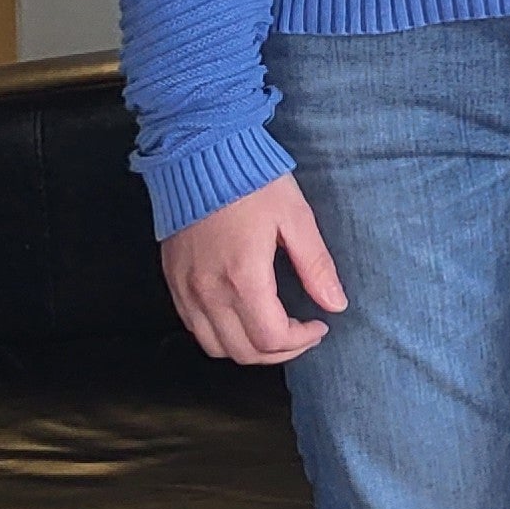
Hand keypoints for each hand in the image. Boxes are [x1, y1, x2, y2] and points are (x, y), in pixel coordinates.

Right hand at [161, 173, 344, 365]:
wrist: (199, 157)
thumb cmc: (251, 183)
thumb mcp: (296, 218)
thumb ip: (316, 266)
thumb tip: (336, 303)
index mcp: (243, 277)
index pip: (270, 338)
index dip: (301, 341)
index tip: (320, 324)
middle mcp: (208, 292)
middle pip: (243, 352)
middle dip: (280, 351)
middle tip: (304, 332)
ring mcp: (185, 290)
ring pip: (215, 347)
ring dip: (249, 349)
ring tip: (277, 330)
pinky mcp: (173, 282)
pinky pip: (194, 329)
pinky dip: (222, 335)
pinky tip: (245, 317)